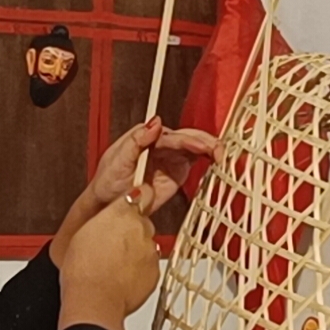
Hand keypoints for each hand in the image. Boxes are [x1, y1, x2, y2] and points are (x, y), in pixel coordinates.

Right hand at [59, 186, 161, 329]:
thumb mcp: (83, 233)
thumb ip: (105, 219)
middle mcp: (141, 229)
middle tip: (114, 244)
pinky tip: (123, 276)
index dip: (138, 199)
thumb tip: (110, 217)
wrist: (94, 301)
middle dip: (133, 230)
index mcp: (122, 214)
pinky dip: (140, 269)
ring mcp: (150, 251)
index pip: (142, 193)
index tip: (135, 202)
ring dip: (137, 251)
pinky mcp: (155, 271)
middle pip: (143, 222)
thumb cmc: (83, 270)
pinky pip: (150, 265)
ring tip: (116, 264)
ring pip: (147, 245)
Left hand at [86, 118, 218, 216]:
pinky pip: (194, 165)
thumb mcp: (117, 159)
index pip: (171, 136)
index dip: (187, 140)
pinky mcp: (176, 174)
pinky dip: (208, 163)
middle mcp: (160, 144)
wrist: (107, 206)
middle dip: (205, 142)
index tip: (200, 146)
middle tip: (218, 150)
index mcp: (145, 136)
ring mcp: (170, 159)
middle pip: (187, 138)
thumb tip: (155, 123)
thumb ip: (136, 140)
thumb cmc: (107, 181)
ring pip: (194, 149)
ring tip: (222, 156)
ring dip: (210, 150)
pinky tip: (218, 163)